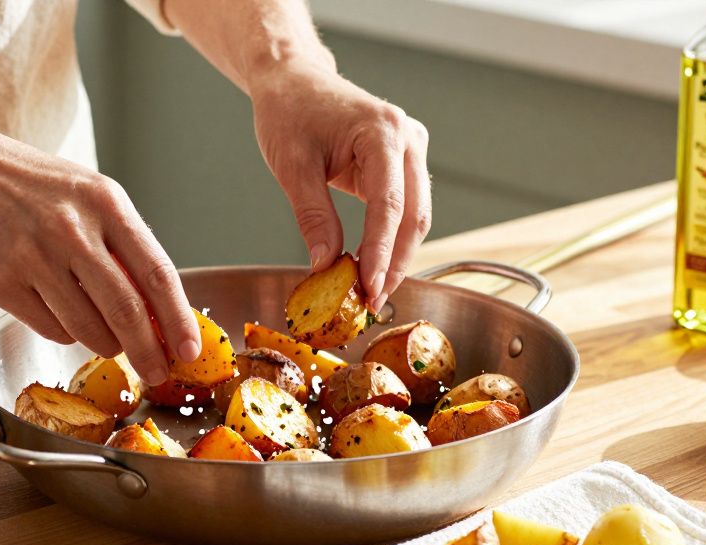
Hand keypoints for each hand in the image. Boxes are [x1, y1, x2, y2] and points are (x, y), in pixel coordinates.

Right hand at [0, 113, 200, 385]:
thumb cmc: (24, 181)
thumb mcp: (84, 191)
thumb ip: (120, 240)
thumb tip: (156, 305)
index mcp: (104, 202)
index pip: (157, 273)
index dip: (178, 319)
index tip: (189, 349)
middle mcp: (72, 229)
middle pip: (127, 312)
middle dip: (149, 353)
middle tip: (157, 374)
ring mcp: (34, 257)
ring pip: (87, 328)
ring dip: (106, 345)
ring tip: (108, 342)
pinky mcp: (1, 281)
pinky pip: (50, 327)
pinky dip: (66, 334)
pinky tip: (63, 318)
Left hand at [251, 67, 430, 310]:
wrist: (294, 82)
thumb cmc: (290, 112)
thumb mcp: (292, 166)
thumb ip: (312, 215)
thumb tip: (325, 264)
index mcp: (383, 131)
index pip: (389, 204)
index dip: (381, 252)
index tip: (370, 288)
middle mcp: (407, 138)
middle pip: (414, 215)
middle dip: (395, 263)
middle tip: (371, 301)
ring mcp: (410, 150)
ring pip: (415, 216)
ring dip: (396, 256)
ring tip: (371, 291)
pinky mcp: (402, 163)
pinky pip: (404, 209)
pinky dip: (390, 239)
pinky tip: (372, 266)